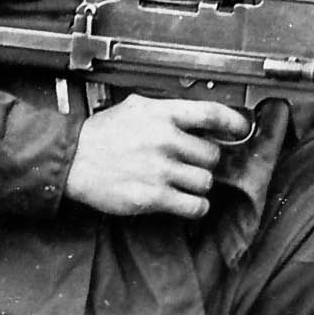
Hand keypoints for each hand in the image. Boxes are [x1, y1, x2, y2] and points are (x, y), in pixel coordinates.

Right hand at [64, 94, 252, 219]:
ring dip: (200, 184)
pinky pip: (194, 205)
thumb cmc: (102, 134)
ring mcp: (160, 170)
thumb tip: (198, 117)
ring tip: (184, 182)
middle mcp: (166, 140)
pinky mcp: (152, 197)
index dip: (234, 122)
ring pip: (206, 181)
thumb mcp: (136, 108)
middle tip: (193, 163)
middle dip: (206, 161)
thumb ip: (167, 111)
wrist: (71, 160)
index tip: (241, 129)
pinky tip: (187, 202)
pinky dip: (196, 206)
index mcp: (163, 114)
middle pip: (213, 154)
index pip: (212, 114)